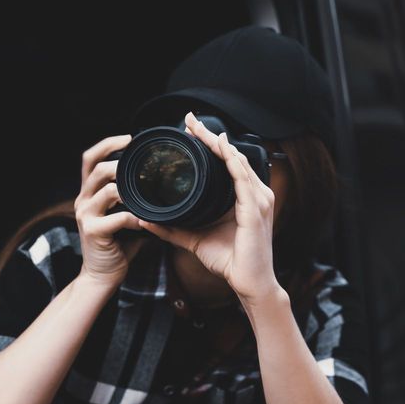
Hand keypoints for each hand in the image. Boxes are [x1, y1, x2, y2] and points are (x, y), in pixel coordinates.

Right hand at [75, 135, 145, 287]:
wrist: (101, 276)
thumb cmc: (116, 246)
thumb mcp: (121, 216)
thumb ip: (132, 199)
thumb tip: (160, 184)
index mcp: (89, 194)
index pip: (90, 159)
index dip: (107, 144)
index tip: (129, 139)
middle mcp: (83, 201)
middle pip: (97, 168)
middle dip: (120, 162)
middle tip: (143, 164)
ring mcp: (86, 215)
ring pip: (108, 189)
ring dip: (130, 189)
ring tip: (146, 193)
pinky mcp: (93, 232)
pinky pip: (118, 217)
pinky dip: (135, 218)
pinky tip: (145, 221)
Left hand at [138, 112, 281, 303]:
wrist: (249, 284)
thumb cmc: (229, 262)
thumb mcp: (194, 240)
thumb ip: (172, 228)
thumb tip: (146, 220)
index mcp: (245, 197)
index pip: (229, 163)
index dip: (211, 144)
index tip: (190, 130)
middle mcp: (256, 194)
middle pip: (232, 156)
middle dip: (210, 136)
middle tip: (189, 119)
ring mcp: (258, 200)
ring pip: (236, 161)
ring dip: (217, 142)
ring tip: (197, 128)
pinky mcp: (255, 210)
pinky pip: (242, 178)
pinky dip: (230, 160)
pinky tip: (219, 146)